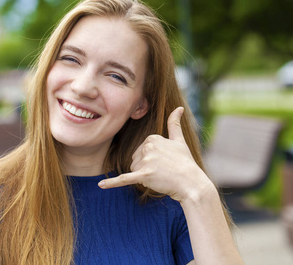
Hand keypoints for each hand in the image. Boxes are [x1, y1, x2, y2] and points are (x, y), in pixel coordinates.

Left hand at [98, 107, 212, 202]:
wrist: (191, 183)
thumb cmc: (185, 162)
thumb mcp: (179, 140)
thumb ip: (174, 123)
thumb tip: (179, 107)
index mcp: (152, 137)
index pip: (140, 151)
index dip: (150, 160)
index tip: (164, 162)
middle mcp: (147, 147)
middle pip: (135, 160)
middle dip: (145, 169)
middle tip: (163, 172)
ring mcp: (145, 161)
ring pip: (133, 171)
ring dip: (143, 177)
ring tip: (160, 177)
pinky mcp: (143, 175)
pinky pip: (124, 179)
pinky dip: (112, 183)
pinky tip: (100, 185)